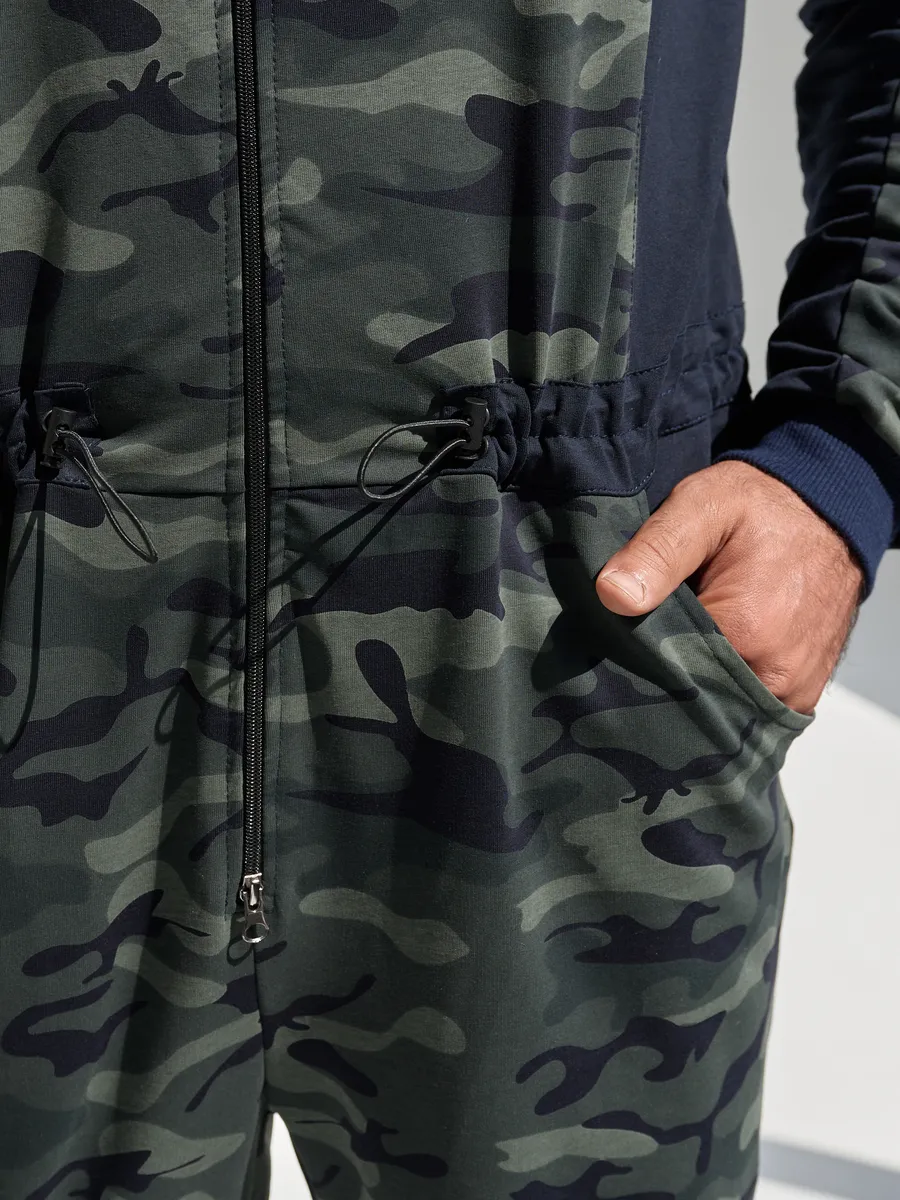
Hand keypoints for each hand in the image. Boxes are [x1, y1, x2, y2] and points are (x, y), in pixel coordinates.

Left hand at [595, 461, 864, 714]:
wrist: (827, 511)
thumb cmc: (763, 506)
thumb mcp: (701, 506)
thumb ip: (656, 551)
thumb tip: (613, 595)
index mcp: (746, 631)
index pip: (663, 670)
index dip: (636, 653)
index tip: (624, 630)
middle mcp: (776, 673)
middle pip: (691, 696)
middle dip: (664, 673)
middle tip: (652, 632)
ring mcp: (793, 691)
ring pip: (718, 707)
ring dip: (694, 683)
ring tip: (683, 641)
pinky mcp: (800, 695)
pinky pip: (747, 709)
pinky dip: (723, 689)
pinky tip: (710, 656)